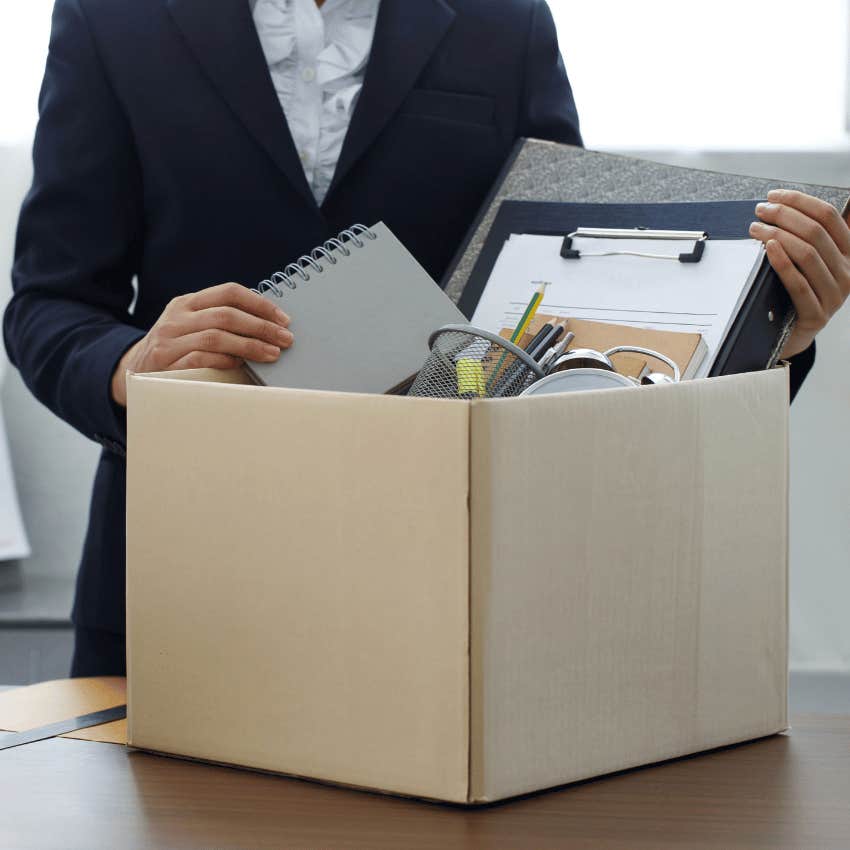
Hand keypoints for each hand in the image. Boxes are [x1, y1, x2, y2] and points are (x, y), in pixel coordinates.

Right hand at [111, 282, 292, 405]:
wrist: (133, 373)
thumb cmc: (176, 351)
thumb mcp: (192, 327)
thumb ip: (221, 322)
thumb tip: (271, 326)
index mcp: (187, 303)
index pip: (228, 292)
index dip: (260, 304)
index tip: (284, 319)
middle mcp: (176, 318)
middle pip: (226, 315)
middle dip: (261, 326)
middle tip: (286, 339)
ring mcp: (169, 341)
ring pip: (215, 336)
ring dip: (250, 345)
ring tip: (273, 354)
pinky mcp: (164, 364)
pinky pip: (200, 359)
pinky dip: (225, 360)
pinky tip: (241, 365)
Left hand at [749, 189, 849, 358]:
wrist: (789, 338)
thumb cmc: (792, 295)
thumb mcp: (804, 263)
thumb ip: (802, 238)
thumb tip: (780, 206)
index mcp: (848, 254)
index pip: (829, 217)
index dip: (800, 201)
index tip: (774, 195)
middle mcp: (847, 272)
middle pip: (816, 232)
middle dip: (785, 215)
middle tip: (760, 211)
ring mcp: (834, 295)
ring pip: (808, 254)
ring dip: (777, 235)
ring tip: (755, 228)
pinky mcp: (816, 314)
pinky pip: (799, 283)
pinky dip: (783, 262)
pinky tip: (768, 248)